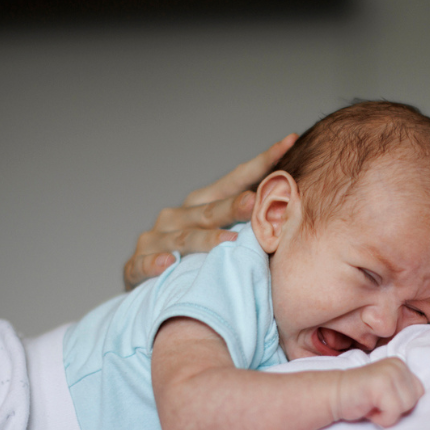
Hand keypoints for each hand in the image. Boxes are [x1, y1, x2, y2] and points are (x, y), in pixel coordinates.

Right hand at [123, 133, 297, 288]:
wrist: (148, 287)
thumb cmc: (194, 261)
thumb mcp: (219, 238)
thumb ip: (248, 226)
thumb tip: (293, 210)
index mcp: (200, 204)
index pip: (235, 181)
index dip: (261, 163)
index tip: (289, 142)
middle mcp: (176, 216)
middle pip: (210, 210)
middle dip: (233, 206)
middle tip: (255, 202)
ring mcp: (155, 240)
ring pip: (183, 238)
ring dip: (206, 240)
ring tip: (228, 242)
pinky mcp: (136, 265)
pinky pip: (145, 265)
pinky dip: (155, 264)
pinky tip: (168, 264)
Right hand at [334, 358, 423, 427]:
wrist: (334, 394)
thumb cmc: (362, 397)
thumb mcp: (389, 390)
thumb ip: (404, 391)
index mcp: (401, 364)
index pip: (419, 392)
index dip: (401, 403)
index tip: (383, 399)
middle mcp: (397, 365)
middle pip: (415, 400)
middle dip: (396, 409)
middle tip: (376, 402)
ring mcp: (389, 373)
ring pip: (406, 406)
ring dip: (388, 414)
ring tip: (372, 404)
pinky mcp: (380, 385)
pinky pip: (393, 412)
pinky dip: (381, 418)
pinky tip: (368, 408)